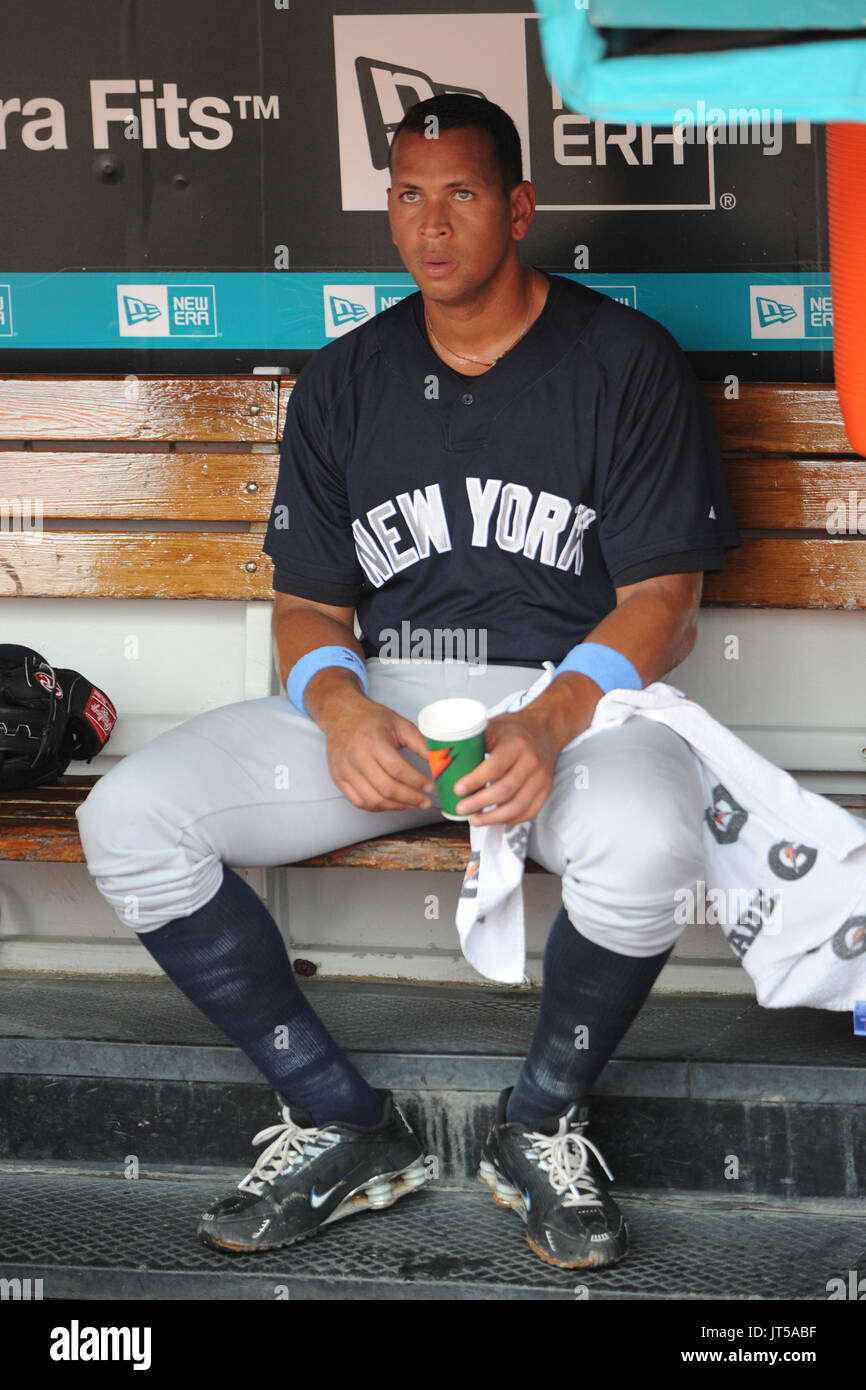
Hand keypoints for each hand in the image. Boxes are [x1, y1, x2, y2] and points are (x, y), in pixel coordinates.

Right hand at [316, 688, 434, 812]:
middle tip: (425, 801)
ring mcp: (345, 770)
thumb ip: (421, 744)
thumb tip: (439, 762)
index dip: (417, 782)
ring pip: (373, 800)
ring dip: (396, 806)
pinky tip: (392, 803)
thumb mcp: (400, 724)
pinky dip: (378, 807)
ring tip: (411, 804)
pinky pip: (359, 802)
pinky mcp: (338, 778)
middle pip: (386, 788)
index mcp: (372, 741)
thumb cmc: (372, 719)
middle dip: (410, 799)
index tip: (430, 786)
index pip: (398, 769)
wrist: (341, 715)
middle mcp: (356, 757)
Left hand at [452, 707, 560, 826]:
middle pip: (505, 790)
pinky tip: (496, 820)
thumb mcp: (493, 726)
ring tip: (475, 820)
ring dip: (494, 818)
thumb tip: (444, 758)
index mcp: (516, 745)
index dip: (474, 781)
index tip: (457, 790)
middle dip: (479, 804)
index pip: (494, 767)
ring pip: (518, 806)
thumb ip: (473, 742)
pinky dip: (511, 820)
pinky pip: (529, 812)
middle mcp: (531, 762)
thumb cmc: (515, 729)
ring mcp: (541, 778)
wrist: (545, 730)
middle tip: (461, 809)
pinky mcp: (546, 790)